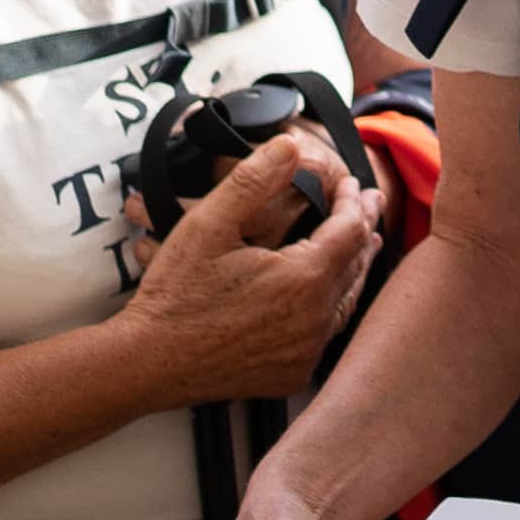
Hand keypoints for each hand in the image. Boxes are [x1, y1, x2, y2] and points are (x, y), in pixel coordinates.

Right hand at [122, 131, 382, 405]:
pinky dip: (334, 306)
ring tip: (365, 244)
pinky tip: (331, 295)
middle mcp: (315, 319)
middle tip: (370, 204)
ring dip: (355, 267)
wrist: (149, 363)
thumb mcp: (208, 224)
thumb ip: (253, 180)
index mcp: (304, 278)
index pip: (350, 230)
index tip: (351, 183)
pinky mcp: (292, 374)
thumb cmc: (176, 294)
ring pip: (346, 301)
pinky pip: (326, 334)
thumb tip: (290, 144)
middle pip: (356, 264)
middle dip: (363, 228)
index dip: (354, 202)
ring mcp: (305, 352)